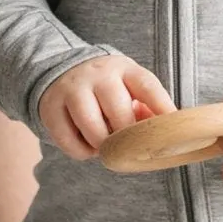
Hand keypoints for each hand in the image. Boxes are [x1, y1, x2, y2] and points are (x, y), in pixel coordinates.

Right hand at [37, 53, 175, 158]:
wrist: (63, 71)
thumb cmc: (108, 88)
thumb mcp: (129, 88)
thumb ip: (146, 109)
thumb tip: (161, 136)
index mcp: (124, 69)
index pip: (147, 87)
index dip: (162, 109)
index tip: (172, 130)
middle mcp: (97, 75)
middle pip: (119, 114)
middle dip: (127, 137)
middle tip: (127, 144)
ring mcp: (71, 89)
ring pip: (93, 130)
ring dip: (103, 146)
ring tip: (106, 145)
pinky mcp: (51, 107)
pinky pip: (70, 142)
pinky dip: (82, 152)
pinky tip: (87, 144)